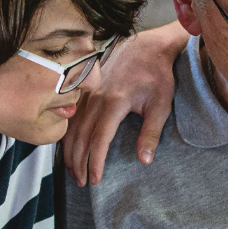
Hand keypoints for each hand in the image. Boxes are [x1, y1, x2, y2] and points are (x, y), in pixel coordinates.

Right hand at [64, 22, 188, 185]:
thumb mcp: (161, 105)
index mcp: (115, 102)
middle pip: (80, 137)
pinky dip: (67, 134)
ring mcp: (87, 91)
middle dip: (78, 163)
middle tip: (82, 182)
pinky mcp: (85, 88)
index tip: (95, 179)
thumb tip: (144, 160)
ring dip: (69, 151)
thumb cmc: (157, 75)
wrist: (148, 47)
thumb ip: (151, 133)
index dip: (94, 162)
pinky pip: (70, 115)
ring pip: (71, 127)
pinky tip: (68, 147)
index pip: (98, 140)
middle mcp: (96, 98)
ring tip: (73, 171)